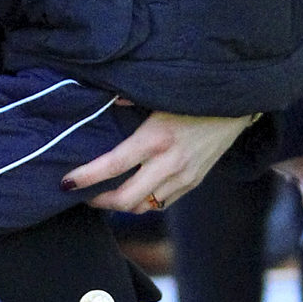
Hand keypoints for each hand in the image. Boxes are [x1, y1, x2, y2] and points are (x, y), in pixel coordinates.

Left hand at [61, 111, 253, 212]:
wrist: (236, 103)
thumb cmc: (192, 93)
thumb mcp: (159, 93)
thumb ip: (126, 100)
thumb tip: (100, 104)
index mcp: (157, 138)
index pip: (113, 165)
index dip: (85, 177)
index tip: (65, 182)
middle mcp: (170, 163)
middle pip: (126, 199)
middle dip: (99, 201)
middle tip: (83, 193)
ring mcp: (184, 177)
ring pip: (144, 207)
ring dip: (120, 205)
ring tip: (103, 194)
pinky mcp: (194, 183)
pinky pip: (161, 203)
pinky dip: (143, 202)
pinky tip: (131, 191)